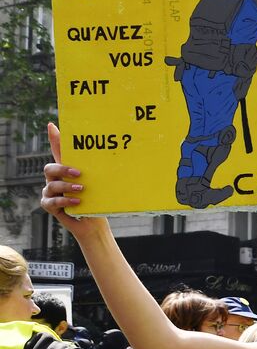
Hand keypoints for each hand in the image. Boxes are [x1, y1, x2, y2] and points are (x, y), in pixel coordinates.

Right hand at [40, 123, 108, 238]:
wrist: (92, 222)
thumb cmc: (96, 201)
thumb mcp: (98, 184)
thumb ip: (99, 173)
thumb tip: (115, 156)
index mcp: (66, 171)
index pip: (58, 153)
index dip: (54, 140)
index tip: (52, 126)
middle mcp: (55, 179)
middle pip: (49, 168)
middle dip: (63, 169)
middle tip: (79, 173)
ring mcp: (50, 192)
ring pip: (52, 184)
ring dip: (67, 186)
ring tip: (82, 190)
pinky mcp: (49, 205)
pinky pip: (52, 201)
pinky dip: (65, 200)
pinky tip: (77, 202)